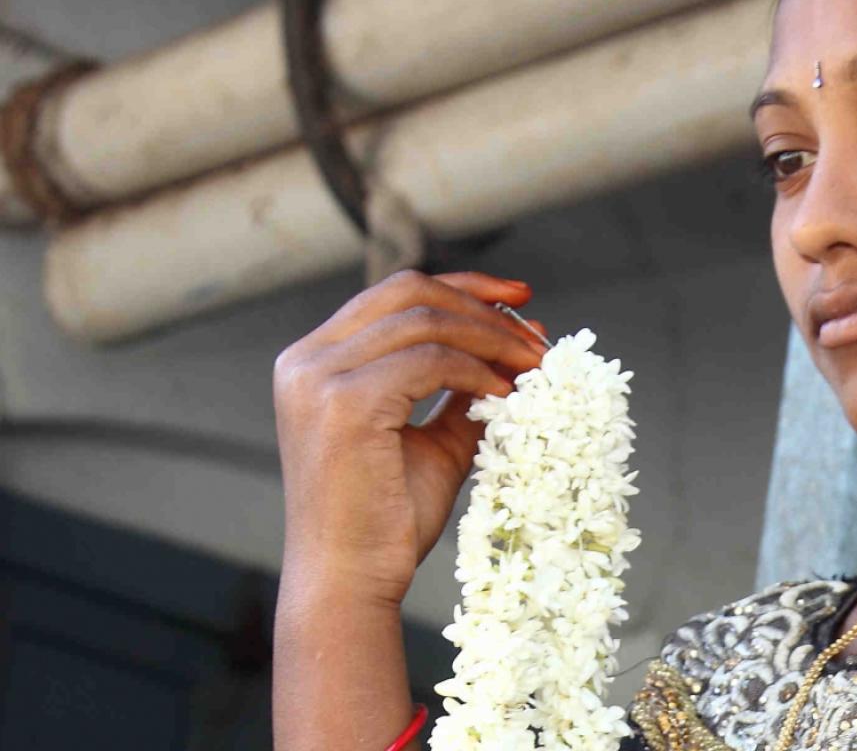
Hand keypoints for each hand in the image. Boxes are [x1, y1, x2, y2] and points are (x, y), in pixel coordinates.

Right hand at [274, 270, 548, 606]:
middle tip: (538, 339)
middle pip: (410, 292)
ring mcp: (318, 378)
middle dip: (484, 308)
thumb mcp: (434, 440)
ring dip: (492, 339)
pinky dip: (477, 372)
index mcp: (316, 360)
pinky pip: (430, 361)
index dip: (465, 287)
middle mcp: (306, 359)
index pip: (396, 292)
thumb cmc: (388, 520)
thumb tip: (519, 345)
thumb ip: (463, 391)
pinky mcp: (343, 402)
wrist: (349, 581)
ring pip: (425, 321)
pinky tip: (505, 396)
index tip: (521, 298)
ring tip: (534, 368)